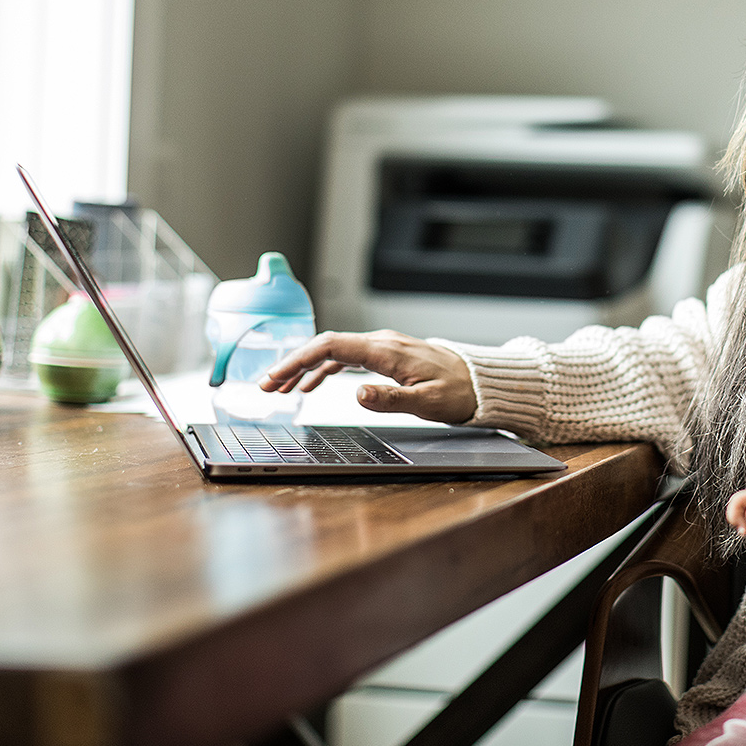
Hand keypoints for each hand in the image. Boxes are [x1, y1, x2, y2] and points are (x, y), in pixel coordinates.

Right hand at [258, 330, 475, 423]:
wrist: (480, 382)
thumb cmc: (459, 392)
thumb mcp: (428, 402)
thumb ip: (392, 399)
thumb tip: (358, 393)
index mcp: (387, 351)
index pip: (331, 345)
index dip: (298, 359)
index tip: (275, 376)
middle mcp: (382, 343)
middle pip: (325, 345)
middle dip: (292, 364)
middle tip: (265, 385)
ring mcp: (383, 347)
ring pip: (334, 351)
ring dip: (304, 367)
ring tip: (280, 388)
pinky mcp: (386, 355)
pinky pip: (347, 357)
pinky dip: (324, 368)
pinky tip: (311, 384)